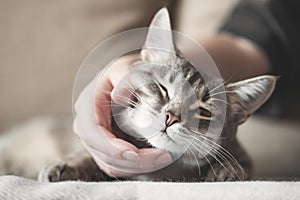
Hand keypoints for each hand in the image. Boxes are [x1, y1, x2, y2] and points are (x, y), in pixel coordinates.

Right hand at [73, 54, 171, 176]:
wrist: (127, 78)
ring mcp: (95, 138)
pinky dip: (135, 167)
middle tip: (162, 156)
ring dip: (137, 166)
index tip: (135, 153)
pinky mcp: (106, 146)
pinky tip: (153, 160)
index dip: (111, 147)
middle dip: (133, 160)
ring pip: (111, 164)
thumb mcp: (126, 69)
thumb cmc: (127, 73)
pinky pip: (117, 165)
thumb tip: (118, 97)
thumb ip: (125, 79)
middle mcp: (86, 124)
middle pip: (103, 153)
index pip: (92, 133)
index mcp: (87, 105)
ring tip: (163, 158)